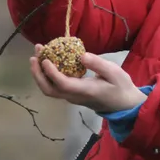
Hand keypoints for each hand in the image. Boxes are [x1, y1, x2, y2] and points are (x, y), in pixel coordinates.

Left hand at [30, 44, 146, 112]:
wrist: (124, 105)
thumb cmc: (121, 87)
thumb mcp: (115, 72)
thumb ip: (98, 64)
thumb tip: (81, 56)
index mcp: (85, 91)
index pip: (63, 84)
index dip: (51, 73)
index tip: (45, 59)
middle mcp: (74, 96)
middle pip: (49, 90)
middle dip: (38, 73)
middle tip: (34, 55)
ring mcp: (72, 97)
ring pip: (50, 89)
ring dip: (40, 73)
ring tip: (37, 55)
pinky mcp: (72, 94)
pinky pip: (55, 86)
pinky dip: (47, 74)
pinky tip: (48, 60)